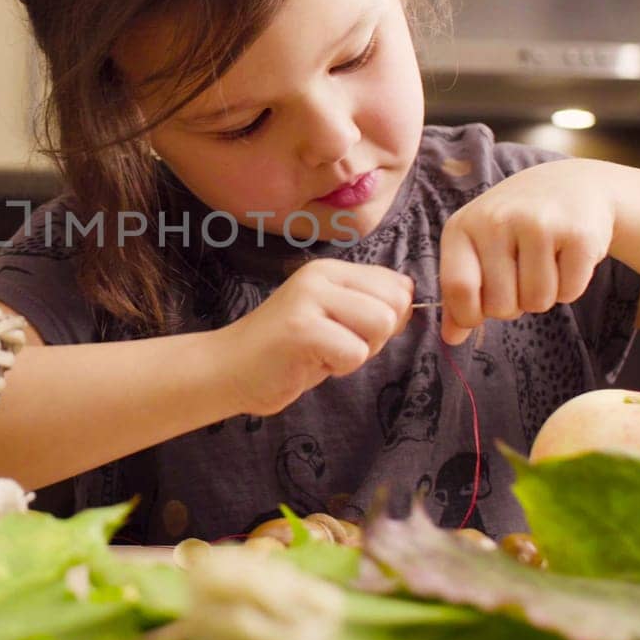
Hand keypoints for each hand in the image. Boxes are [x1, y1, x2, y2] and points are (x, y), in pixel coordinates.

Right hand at [214, 258, 413, 415]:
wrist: (228, 369)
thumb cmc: (286, 352)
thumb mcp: (332, 319)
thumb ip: (368, 306)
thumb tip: (410, 296)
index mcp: (330, 270)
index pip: (397, 285)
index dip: (387, 319)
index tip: (351, 332)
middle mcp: (320, 276)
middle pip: (395, 304)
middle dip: (376, 337)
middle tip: (337, 346)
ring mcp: (309, 300)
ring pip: (380, 325)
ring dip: (359, 352)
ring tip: (324, 352)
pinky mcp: (302, 329)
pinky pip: (355, 352)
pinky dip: (340, 367)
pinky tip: (310, 363)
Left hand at [439, 159, 614, 344]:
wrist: (572, 186)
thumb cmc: (514, 226)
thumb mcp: (477, 247)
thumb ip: (459, 294)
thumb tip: (451, 338)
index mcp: (462, 227)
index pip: (458, 290)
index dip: (470, 315)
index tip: (481, 311)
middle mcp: (496, 221)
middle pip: (501, 306)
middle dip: (514, 305)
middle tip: (522, 275)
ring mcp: (539, 224)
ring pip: (538, 302)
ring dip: (544, 296)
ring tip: (544, 263)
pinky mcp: (578, 234)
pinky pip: (570, 293)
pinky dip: (571, 287)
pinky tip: (567, 257)